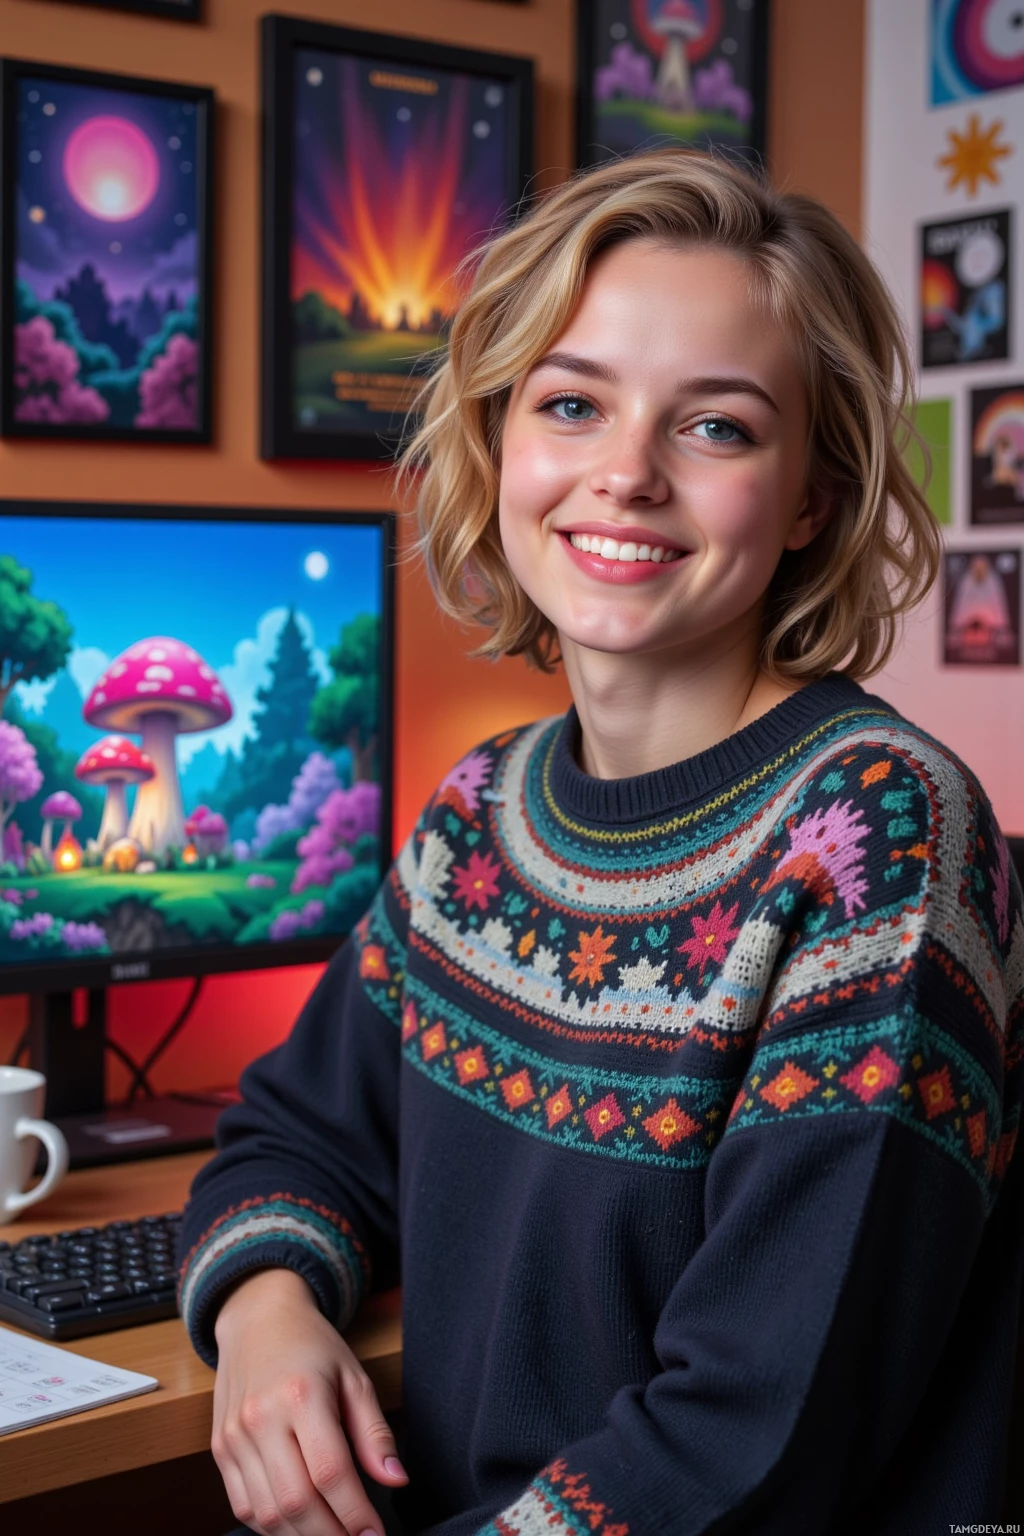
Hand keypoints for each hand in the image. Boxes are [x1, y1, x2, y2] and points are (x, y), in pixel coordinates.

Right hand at [211, 1266, 407, 1535]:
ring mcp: (234, 1437)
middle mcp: (261, 1418)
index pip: (330, 1472)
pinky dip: (272, 1526)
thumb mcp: (353, 1377)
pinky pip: (243, 1506)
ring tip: (332, 1534)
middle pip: (296, 1501)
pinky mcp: (219, 1449)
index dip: (356, 1514)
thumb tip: (396, 1480)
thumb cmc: (312, 1346)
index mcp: (301, 1395)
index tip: (375, 1534)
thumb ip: (374, 1433)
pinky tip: (298, 1524)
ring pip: (267, 1513)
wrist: (256, 1319)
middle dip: (331, 1535)